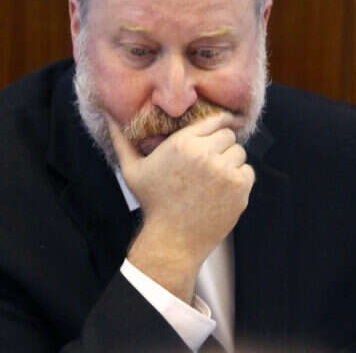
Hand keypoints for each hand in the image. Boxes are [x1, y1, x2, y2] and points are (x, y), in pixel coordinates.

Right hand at [110, 111, 254, 302]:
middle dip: (221, 145)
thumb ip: (121, 140)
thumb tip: (107, 115)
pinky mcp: (239, 189)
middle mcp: (206, 154)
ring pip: (240, 152)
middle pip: (229, 135)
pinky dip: (239, 178)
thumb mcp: (132, 170)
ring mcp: (225, 172)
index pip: (214, 120)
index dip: (216, 125)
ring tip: (215, 176)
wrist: (173, 241)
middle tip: (209, 160)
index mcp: (183, 143)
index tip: (214, 132)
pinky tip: (222, 189)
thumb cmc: (153, 203)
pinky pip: (248, 172)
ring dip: (230, 161)